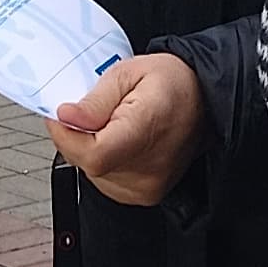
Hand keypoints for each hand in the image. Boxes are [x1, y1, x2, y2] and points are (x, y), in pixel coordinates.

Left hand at [50, 52, 207, 206]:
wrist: (206, 102)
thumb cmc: (174, 84)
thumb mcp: (130, 71)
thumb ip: (96, 98)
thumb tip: (66, 117)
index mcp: (147, 131)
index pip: (93, 154)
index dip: (66, 135)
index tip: (62, 115)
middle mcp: (149, 167)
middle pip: (87, 162)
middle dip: (76, 135)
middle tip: (91, 110)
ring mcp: (147, 186)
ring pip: (90, 173)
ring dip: (89, 148)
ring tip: (113, 124)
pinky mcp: (144, 195)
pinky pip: (104, 180)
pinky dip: (102, 159)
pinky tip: (119, 141)